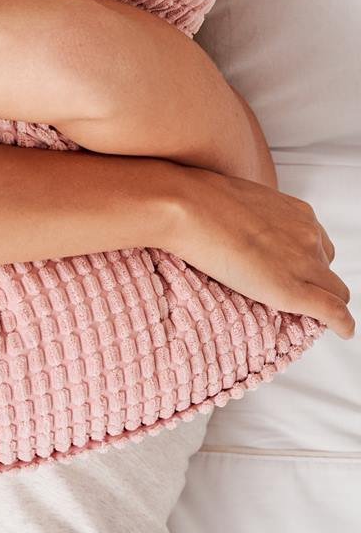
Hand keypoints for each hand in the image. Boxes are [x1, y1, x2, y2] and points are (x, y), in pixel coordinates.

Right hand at [162, 164, 354, 339]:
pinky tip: (343, 331)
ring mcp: (303, 261)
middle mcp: (307, 235)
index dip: (308, 264)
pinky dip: (342, 324)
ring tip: (306, 316)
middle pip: (328, 269)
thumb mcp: (238, 203)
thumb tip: (238, 232)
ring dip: (324, 303)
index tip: (297, 273)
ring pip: (334, 292)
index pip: (317, 245)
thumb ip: (252, 220)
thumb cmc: (199, 202)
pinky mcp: (293, 288)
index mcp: (297, 213)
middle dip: (318, 284)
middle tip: (295, 295)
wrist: (189, 207)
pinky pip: (332, 311)